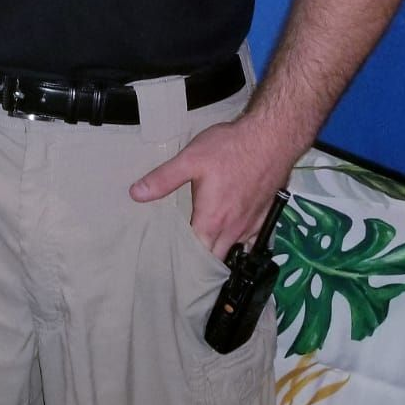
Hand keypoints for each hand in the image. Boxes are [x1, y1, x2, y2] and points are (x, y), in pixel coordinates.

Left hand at [129, 116, 294, 258]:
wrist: (270, 139)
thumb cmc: (229, 148)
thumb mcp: (189, 159)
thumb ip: (163, 179)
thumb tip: (135, 194)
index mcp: (212, 220)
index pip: (196, 256)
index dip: (183, 263)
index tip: (169, 265)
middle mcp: (234, 229)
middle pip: (216, 258)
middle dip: (200, 265)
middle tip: (182, 263)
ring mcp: (252, 225)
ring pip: (234, 250)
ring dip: (219, 254)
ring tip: (201, 253)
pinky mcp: (265, 216)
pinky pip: (249, 240)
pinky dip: (238, 243)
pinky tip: (228, 234)